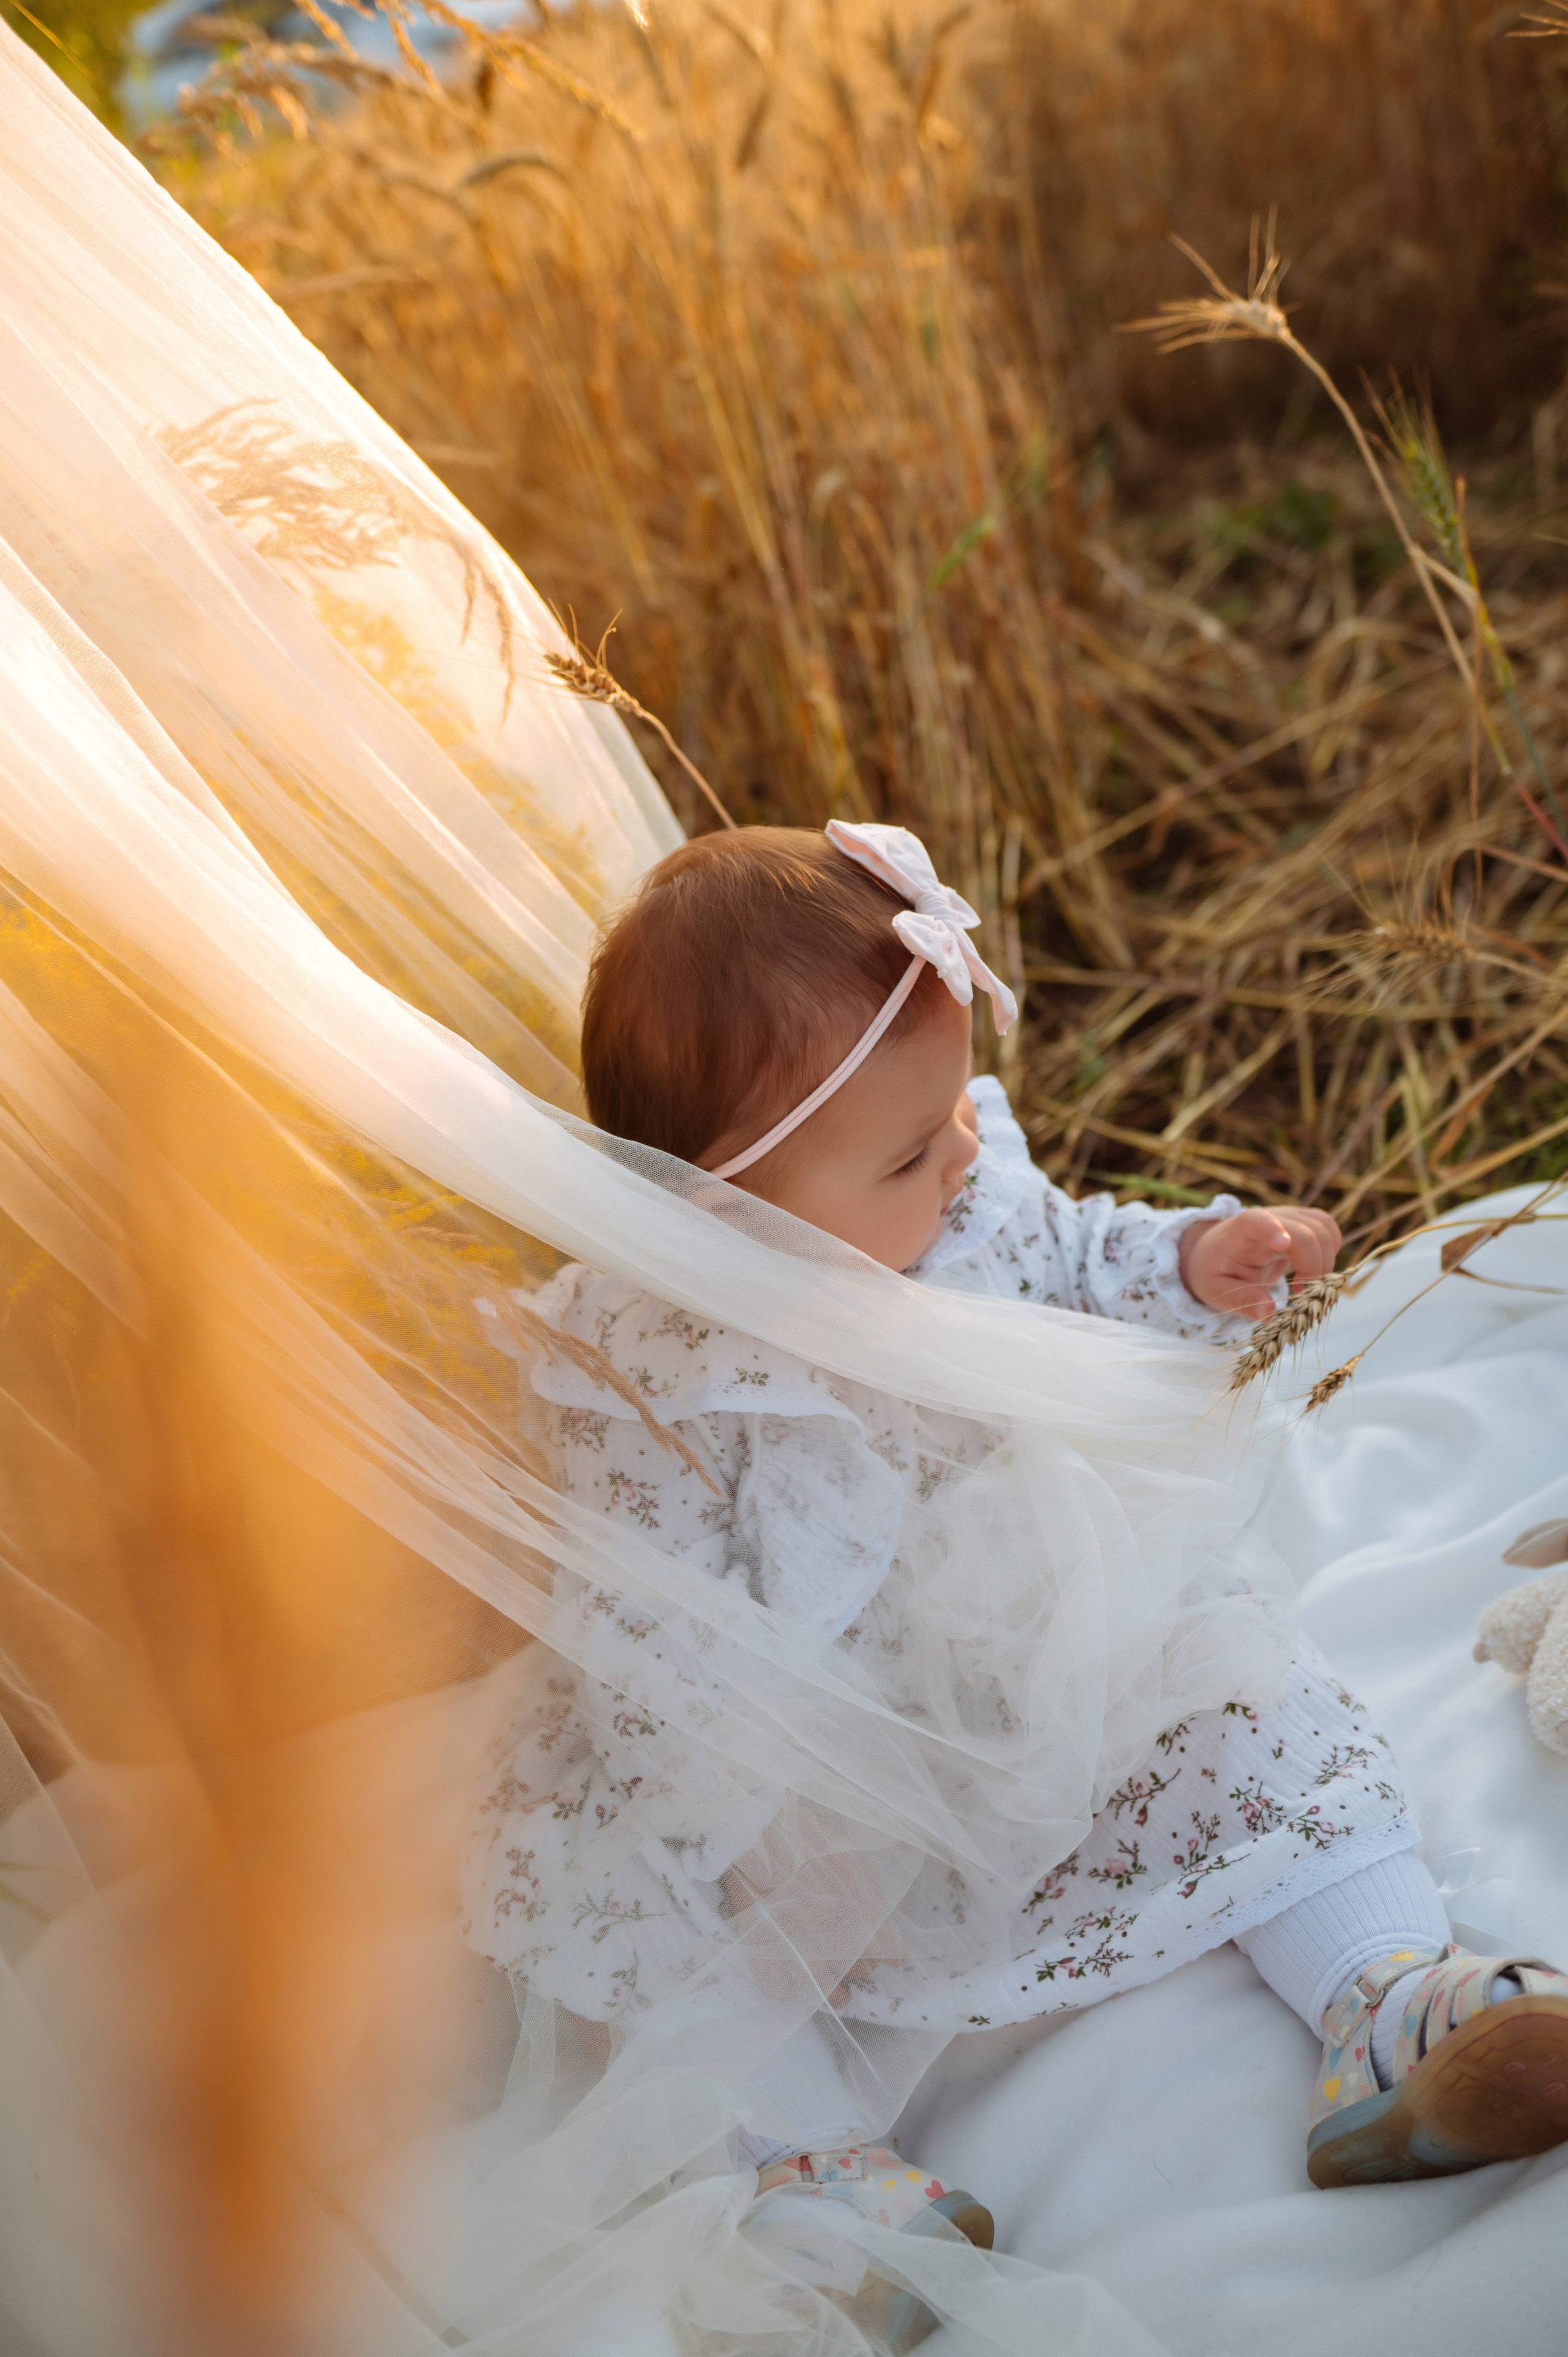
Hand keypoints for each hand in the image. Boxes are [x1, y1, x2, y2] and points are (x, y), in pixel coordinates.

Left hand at [1178, 1204, 1341, 1322]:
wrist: (1217, 1252)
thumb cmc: (1216, 1271)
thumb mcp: (1218, 1292)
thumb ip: (1243, 1301)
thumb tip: (1269, 1314)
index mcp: (1241, 1232)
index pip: (1258, 1220)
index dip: (1273, 1229)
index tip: (1283, 1246)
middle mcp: (1269, 1217)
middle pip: (1305, 1231)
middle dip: (1313, 1266)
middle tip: (1300, 1295)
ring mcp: (1289, 1216)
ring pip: (1324, 1228)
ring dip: (1326, 1261)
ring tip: (1307, 1286)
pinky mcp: (1303, 1222)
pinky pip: (1329, 1229)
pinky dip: (1331, 1252)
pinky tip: (1316, 1272)